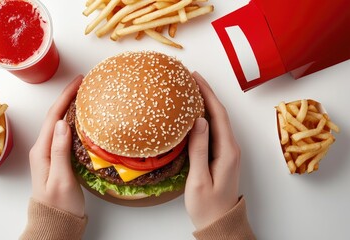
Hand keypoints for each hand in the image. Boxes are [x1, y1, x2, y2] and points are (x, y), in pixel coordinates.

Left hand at [29, 75, 84, 217]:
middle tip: (83, 84)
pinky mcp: (57, 159)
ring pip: (59, 124)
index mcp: (41, 151)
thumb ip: (59, 151)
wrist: (55, 224)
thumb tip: (61, 123)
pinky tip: (82, 120)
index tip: (78, 82)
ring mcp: (49, 154)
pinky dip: (73, 122)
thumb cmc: (58, 205)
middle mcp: (43, 149)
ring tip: (83, 96)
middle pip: (54, 116)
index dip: (65, 97)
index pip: (53, 116)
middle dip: (67, 97)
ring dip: (70, 108)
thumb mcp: (60, 179)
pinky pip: (64, 134)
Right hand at [185, 72, 239, 229]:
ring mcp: (227, 151)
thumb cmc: (208, 206)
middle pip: (219, 113)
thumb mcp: (199, 179)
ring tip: (191, 90)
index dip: (207, 93)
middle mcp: (231, 147)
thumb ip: (199, 149)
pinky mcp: (221, 155)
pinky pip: (214, 129)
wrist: (220, 223)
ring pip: (217, 120)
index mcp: (227, 151)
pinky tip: (194, 113)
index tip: (195, 78)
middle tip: (190, 78)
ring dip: (206, 103)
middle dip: (206, 93)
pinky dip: (205, 117)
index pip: (218, 114)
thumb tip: (199, 121)